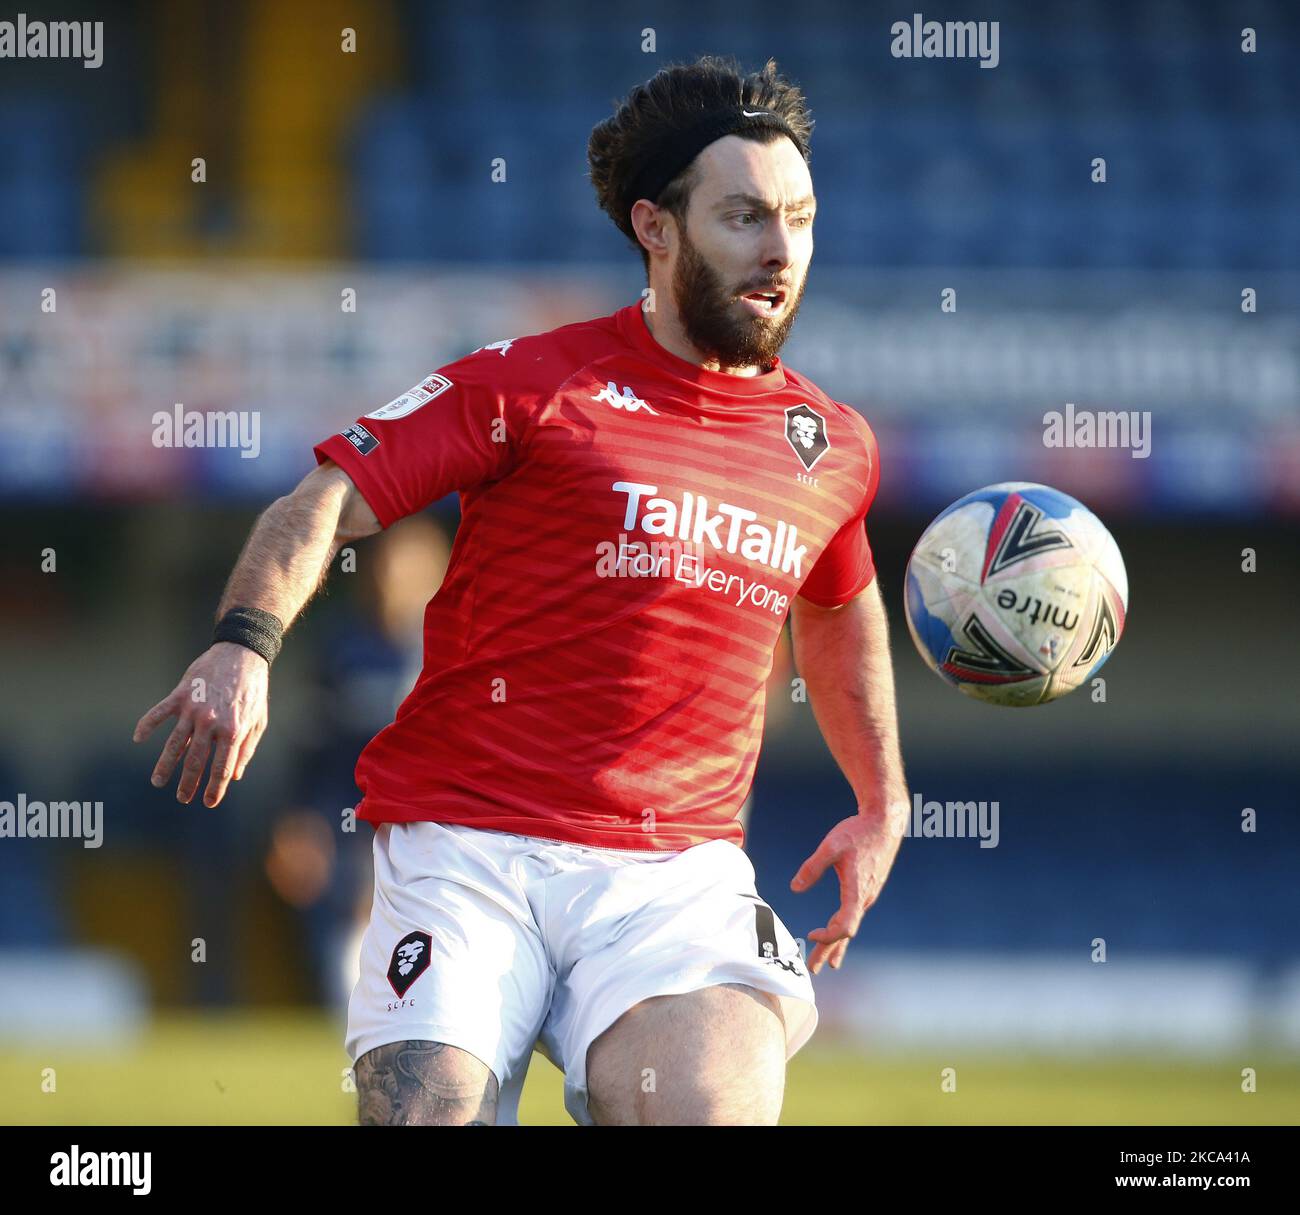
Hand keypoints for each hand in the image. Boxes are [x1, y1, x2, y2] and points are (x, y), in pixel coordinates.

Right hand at [133, 642, 269, 807]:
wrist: (241, 655)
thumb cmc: (253, 690)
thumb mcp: (258, 721)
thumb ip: (246, 749)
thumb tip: (233, 776)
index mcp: (233, 730)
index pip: (222, 767)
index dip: (215, 788)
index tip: (208, 802)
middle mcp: (211, 722)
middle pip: (195, 761)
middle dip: (188, 783)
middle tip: (182, 798)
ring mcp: (193, 708)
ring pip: (174, 743)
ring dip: (164, 765)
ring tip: (157, 781)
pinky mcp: (180, 695)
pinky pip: (159, 713)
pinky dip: (147, 725)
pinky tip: (138, 738)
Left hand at [790, 806, 905, 974]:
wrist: (885, 821)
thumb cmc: (858, 831)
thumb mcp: (831, 846)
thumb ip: (812, 867)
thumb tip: (795, 888)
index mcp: (857, 891)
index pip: (845, 927)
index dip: (829, 936)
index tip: (811, 935)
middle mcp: (865, 898)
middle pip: (846, 932)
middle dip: (828, 950)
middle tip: (813, 969)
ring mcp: (868, 894)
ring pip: (851, 924)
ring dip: (837, 943)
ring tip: (828, 962)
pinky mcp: (868, 888)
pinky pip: (855, 915)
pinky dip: (845, 928)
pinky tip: (841, 934)